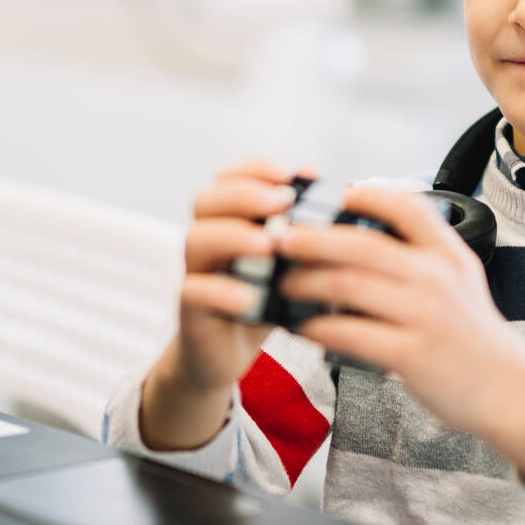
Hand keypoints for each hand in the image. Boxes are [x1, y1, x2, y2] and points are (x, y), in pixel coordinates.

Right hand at [139, 161, 305, 450]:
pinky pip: (195, 291)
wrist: (227, 354)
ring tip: (268, 243)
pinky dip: (222, 291)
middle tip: (281, 202)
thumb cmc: (263, 301)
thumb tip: (334, 192)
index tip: (288, 173)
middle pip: (205, 200)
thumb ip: (303, 231)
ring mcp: (196, 272)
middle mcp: (207, 240)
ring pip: (195, 239)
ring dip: (233, 236)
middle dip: (244, 195)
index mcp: (228, 220)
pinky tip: (250, 296)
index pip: (228, 179)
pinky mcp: (190, 309)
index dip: (254, 170)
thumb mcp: (288, 264)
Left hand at [276, 185, 524, 486]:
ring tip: (282, 285)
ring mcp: (425, 316)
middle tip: (278, 239)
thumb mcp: (459, 276)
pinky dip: (318, 327)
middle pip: (360, 245)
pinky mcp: (411, 355)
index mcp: (448, 253)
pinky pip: (350, 333)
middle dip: (310, 239)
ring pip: (348, 286)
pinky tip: (301, 326)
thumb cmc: (470, 331)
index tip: (332, 196)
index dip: (365, 196)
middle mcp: (437, 277)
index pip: (405, 207)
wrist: (509, 390)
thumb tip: (361, 219)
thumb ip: (420, 248)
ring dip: (305, 283)